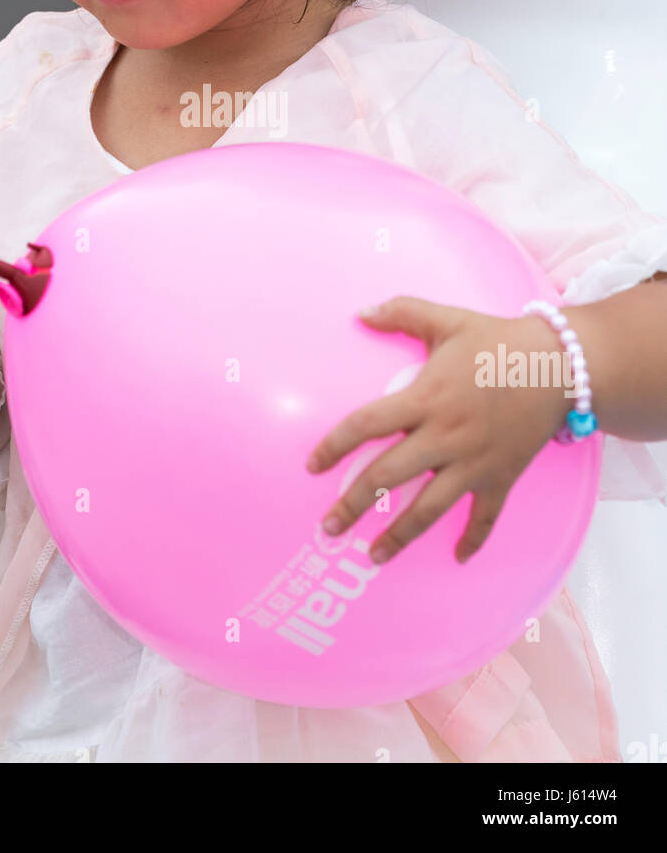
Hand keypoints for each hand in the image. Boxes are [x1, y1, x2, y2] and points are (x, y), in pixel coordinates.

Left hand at [306, 297, 568, 565]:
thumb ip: (401, 312)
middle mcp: (445, 436)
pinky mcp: (502, 476)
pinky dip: (473, 539)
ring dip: (399, 535)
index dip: (335, 446)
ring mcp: (474, 462)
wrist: (558, 364)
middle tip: (328, 528)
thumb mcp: (447, 319)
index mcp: (425, 398)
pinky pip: (486, 516)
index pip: (367, 426)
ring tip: (373, 556)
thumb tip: (360, 313)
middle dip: (353, 505)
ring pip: (430, 508)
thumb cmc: (497, 340)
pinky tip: (458, 558)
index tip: (312, 466)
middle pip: (388, 477)